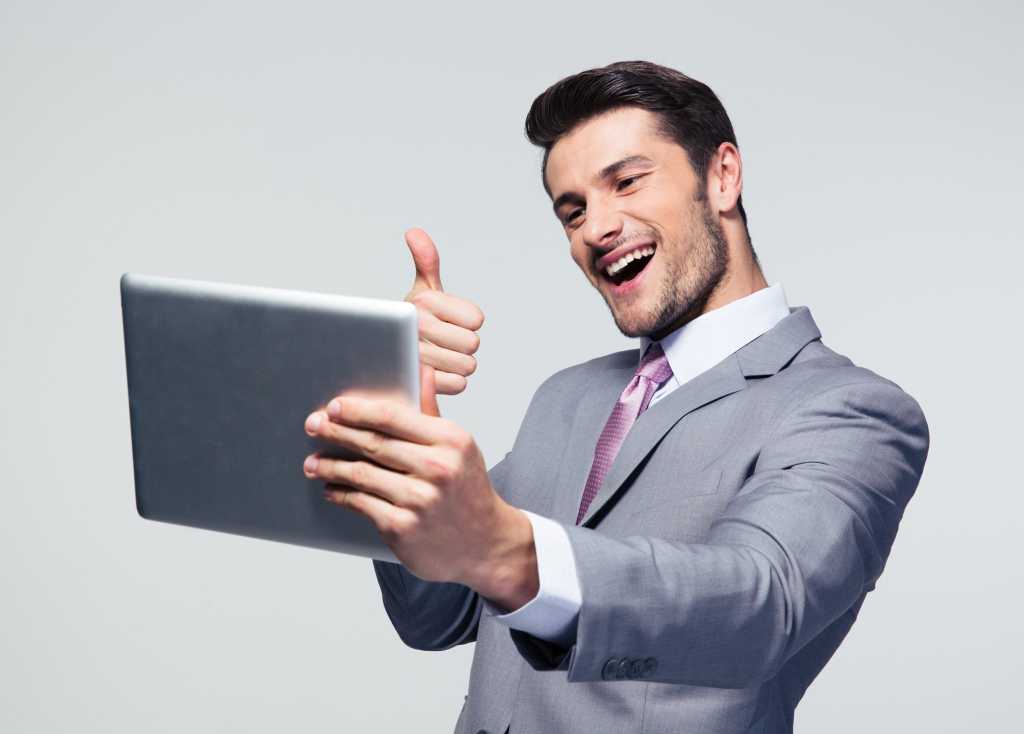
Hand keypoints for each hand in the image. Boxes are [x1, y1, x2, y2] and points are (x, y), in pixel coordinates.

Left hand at [303, 366, 537, 603]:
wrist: (486, 543)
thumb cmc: (467, 489)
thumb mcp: (459, 447)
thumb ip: (433, 412)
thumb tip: (421, 370)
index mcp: (450, 441)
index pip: (394, 418)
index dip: (359, 410)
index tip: (335, 406)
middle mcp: (437, 469)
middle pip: (373, 443)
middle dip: (336, 432)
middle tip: (313, 425)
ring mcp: (419, 500)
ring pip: (361, 474)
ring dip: (331, 466)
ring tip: (312, 462)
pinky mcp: (403, 528)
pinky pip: (361, 503)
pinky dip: (341, 494)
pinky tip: (331, 488)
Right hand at [404, 227, 484, 395]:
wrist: (387, 353)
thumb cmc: (412, 320)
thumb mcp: (422, 289)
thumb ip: (426, 261)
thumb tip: (414, 232)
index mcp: (426, 301)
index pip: (477, 319)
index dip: (468, 322)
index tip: (449, 320)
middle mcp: (419, 326)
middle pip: (473, 344)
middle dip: (463, 345)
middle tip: (444, 341)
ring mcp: (419, 357)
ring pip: (467, 366)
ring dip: (457, 364)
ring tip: (438, 356)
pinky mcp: (421, 383)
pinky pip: (458, 385)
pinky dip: (450, 382)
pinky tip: (435, 373)